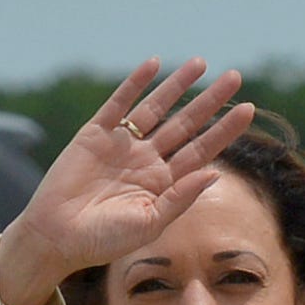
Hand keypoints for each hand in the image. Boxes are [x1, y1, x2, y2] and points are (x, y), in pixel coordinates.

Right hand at [0, 57, 254, 304]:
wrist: (56, 238)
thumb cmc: (103, 240)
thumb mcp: (149, 223)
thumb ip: (180, 198)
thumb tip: (214, 172)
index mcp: (163, 183)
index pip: (201, 150)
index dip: (224, 130)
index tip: (248, 109)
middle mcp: (146, 160)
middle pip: (185, 124)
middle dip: (210, 101)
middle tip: (235, 77)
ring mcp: (121, 145)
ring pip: (156, 108)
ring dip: (178, 85)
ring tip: (201, 63)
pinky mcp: (94, 134)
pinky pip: (118, 104)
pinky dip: (135, 83)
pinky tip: (154, 64)